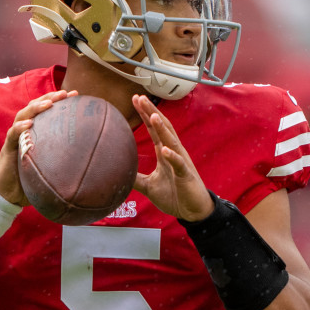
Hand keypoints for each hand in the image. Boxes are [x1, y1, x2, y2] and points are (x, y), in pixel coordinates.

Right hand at [0, 90, 76, 205]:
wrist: (10, 194)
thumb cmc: (33, 181)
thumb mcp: (52, 168)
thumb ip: (66, 161)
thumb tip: (94, 164)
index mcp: (36, 132)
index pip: (47, 111)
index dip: (59, 101)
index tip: (76, 95)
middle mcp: (25, 131)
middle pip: (35, 107)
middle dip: (49, 98)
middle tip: (64, 93)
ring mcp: (15, 138)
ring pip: (22, 115)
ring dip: (35, 107)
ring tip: (48, 103)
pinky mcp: (7, 148)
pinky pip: (12, 135)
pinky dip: (19, 128)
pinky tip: (29, 124)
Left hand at [131, 94, 213, 221]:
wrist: (193, 211)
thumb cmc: (175, 196)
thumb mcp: (149, 186)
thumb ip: (135, 178)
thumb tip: (117, 174)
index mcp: (165, 153)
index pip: (154, 129)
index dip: (145, 114)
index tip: (135, 99)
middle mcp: (174, 153)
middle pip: (162, 128)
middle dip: (151, 112)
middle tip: (140, 97)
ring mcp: (181, 162)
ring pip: (171, 141)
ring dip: (162, 128)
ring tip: (153, 115)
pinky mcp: (186, 175)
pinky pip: (179, 164)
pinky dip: (172, 157)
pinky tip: (165, 150)